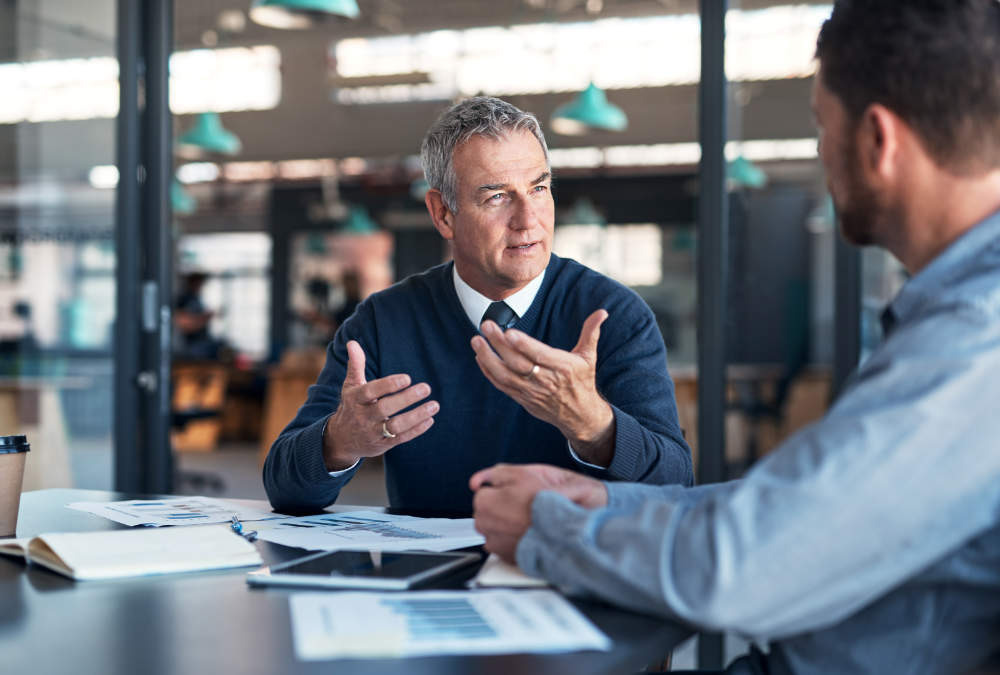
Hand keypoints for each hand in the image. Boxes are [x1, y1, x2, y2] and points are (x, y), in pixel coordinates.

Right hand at [323, 340, 438, 470]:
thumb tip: (352, 342)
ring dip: (416, 416)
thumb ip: (356, 365)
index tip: (407, 378)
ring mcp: (373, 432)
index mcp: (355, 399)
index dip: (388, 385)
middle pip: (385, 408)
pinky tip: (430, 419)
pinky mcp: (383, 444)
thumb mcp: (350, 386)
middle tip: (426, 387)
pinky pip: (401, 438)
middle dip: (406, 399)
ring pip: (395, 426)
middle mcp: (363, 416)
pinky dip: (416, 430)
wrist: (341, 440)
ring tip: (435, 405)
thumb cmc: (351, 406)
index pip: (370, 391)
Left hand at [469, 463, 607, 562]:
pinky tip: (528, 532)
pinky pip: (503, 544)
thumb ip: (493, 474)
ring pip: (493, 529)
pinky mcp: (506, 557)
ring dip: (504, 524)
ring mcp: (495, 544)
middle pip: (486, 513)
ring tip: (527, 519)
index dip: (502, 492)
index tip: (517, 494)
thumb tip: (475, 482)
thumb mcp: (522, 474)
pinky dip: (512, 539)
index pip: (483, 494)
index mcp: (485, 503)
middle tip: (524, 505)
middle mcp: (486, 526)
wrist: (567, 530)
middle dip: (500, 508)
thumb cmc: (547, 501)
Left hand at [471, 309, 615, 465]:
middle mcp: (546, 380)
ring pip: (506, 375)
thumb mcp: (589, 357)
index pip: (540, 355)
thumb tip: (602, 312)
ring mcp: (532, 392)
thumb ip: (591, 332)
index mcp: (563, 368)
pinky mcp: (523, 399)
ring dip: (489, 358)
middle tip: (486, 326)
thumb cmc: (583, 381)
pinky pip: (502, 386)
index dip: (524, 345)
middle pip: (519, 363)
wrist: (579, 416)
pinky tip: (480, 357)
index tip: (509, 332)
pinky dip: (489, 372)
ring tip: (476, 340)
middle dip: (499, 344)